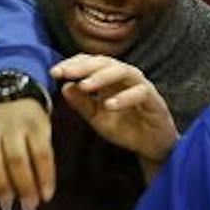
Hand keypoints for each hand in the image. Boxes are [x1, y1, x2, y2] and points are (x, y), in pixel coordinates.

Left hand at [0, 98, 54, 209]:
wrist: (17, 95)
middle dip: (1, 185)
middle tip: (8, 204)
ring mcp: (17, 126)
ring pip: (19, 159)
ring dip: (25, 185)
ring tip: (30, 204)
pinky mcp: (39, 127)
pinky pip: (43, 154)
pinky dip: (46, 177)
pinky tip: (47, 193)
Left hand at [52, 55, 177, 162]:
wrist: (151, 147)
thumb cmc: (124, 127)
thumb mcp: (97, 118)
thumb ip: (82, 104)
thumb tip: (64, 87)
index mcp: (109, 78)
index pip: (90, 62)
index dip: (73, 64)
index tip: (54, 72)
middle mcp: (125, 77)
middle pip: (104, 62)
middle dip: (83, 66)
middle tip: (65, 73)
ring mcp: (141, 86)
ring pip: (123, 71)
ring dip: (102, 77)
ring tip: (84, 86)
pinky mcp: (155, 100)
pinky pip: (140, 93)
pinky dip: (124, 98)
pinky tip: (109, 105)